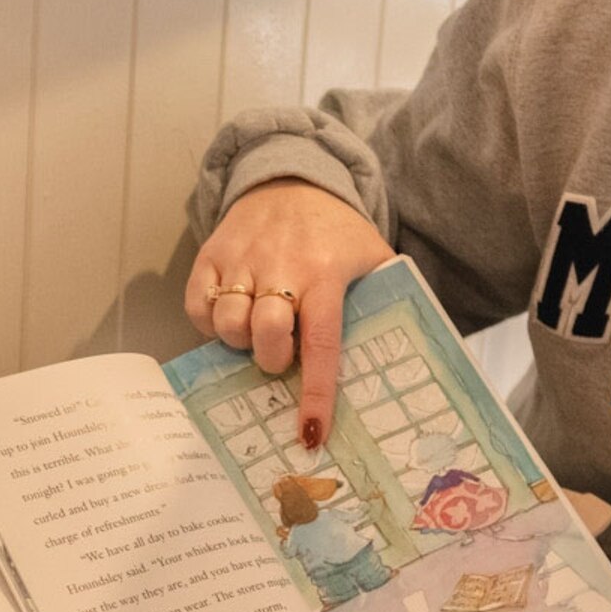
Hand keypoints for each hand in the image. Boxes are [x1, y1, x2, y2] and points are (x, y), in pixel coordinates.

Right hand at [184, 180, 395, 450]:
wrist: (290, 178)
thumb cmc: (335, 231)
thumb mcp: (373, 255)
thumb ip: (387, 296)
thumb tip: (413, 350)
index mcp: (325, 273)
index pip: (321, 343)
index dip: (316, 393)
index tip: (311, 433)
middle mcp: (280, 266)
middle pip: (266, 333)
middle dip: (273, 359)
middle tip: (283, 355)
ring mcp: (240, 260)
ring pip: (228, 323)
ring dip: (241, 342)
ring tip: (257, 332)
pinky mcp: (209, 255)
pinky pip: (197, 307)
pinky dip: (209, 324)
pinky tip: (231, 317)